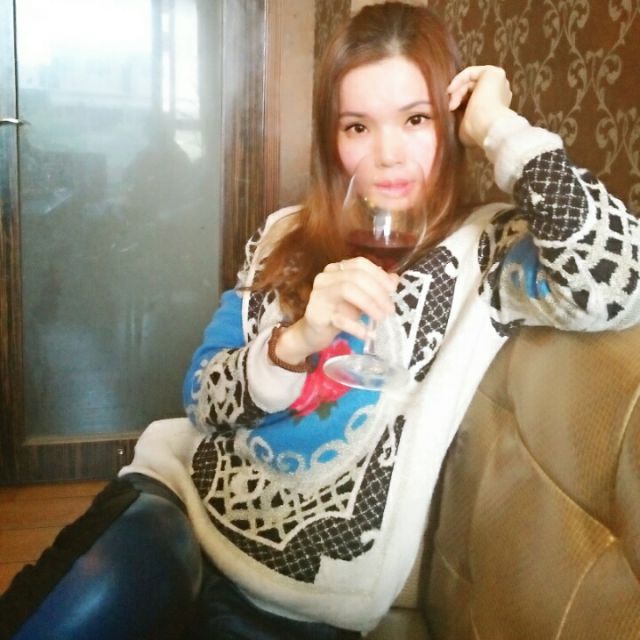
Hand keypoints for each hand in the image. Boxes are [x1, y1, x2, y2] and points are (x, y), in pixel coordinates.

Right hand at [275, 258, 398, 363]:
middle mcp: (325, 277)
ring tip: (381, 319)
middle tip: (390, 309)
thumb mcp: (359, 299)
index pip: (360, 264)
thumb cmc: (338, 313)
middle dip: (378, 293)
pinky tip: (368, 334)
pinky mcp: (316, 314)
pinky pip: (339, 318)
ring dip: (369, 305)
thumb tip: (394, 279)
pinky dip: (357, 327)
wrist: (313, 334)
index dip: (379, 275)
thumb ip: (375, 288)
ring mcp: (318, 295)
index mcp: (336, 269)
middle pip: (356, 276)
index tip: (393, 291)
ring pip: (347, 290)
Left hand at [448, 65, 512, 146]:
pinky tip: (451, 90)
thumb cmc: (478, 132)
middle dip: (458, 96)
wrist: (487, 127)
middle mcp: (500, 93)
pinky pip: (470, 72)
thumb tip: (448, 115)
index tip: (451, 110)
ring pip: (470, 82)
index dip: (461, 102)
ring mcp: (498, 82)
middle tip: (450, 108)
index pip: (475, 98)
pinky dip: (458, 80)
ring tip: (452, 105)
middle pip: (472, 89)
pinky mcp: (493, 72)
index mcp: (496, 107)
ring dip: (458, 92)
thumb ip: (462, 117)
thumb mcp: (467, 126)